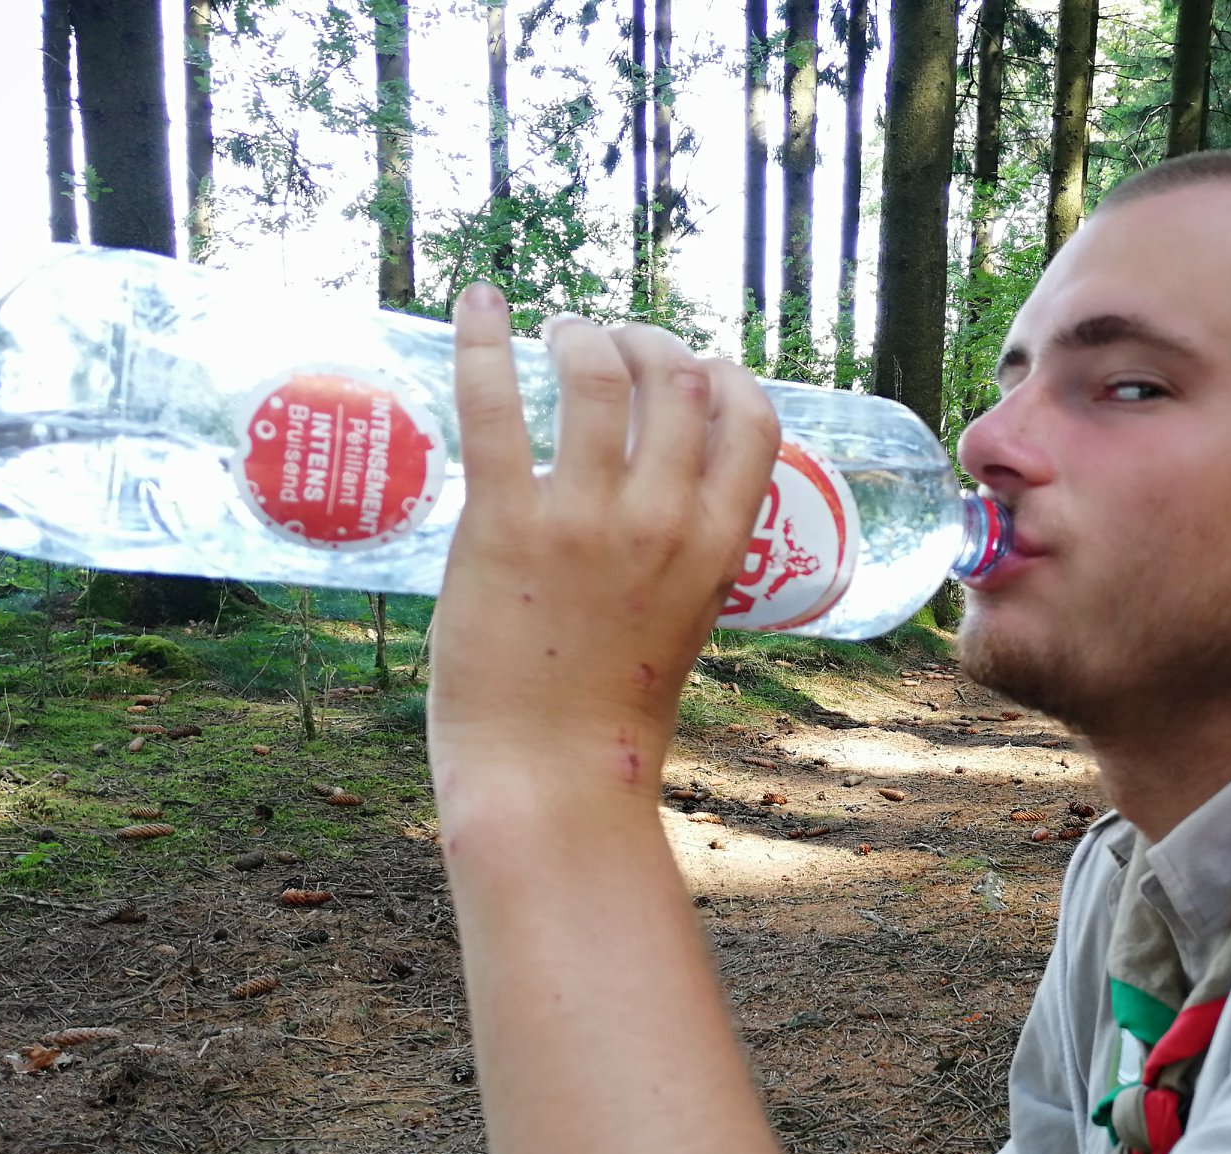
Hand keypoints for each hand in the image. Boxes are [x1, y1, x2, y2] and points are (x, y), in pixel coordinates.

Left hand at [428, 285, 779, 796]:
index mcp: (719, 547)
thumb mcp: (684, 621)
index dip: (725, 374)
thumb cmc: (612, 712)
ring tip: (558, 332)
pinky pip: (494, 405)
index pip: (753, 419)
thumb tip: (662, 495)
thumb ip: (685, 554)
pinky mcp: (503, 524)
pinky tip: (477, 301)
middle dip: (647, 341)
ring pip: (597, 374)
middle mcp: (662, 521)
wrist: (549, 773)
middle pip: (676, 379)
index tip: (694, 367)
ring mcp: (584, 520)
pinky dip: (483, 339)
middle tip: (610, 343)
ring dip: (579, 334)